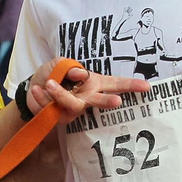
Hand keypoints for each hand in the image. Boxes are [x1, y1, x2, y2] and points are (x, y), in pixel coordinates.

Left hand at [25, 59, 148, 119]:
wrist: (33, 88)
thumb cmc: (53, 74)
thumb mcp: (60, 64)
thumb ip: (70, 68)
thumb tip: (81, 76)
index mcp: (93, 82)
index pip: (116, 83)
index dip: (131, 86)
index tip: (147, 87)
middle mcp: (87, 97)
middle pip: (101, 101)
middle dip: (108, 101)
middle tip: (117, 101)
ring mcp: (75, 109)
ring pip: (74, 104)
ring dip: (60, 93)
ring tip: (49, 82)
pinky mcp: (60, 117)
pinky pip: (53, 108)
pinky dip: (41, 96)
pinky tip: (37, 88)